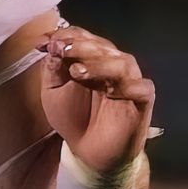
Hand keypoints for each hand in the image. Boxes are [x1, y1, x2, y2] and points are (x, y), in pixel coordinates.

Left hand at [32, 23, 156, 172]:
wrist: (89, 152)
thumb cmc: (72, 119)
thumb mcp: (53, 92)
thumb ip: (53, 68)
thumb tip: (52, 43)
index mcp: (92, 59)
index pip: (84, 37)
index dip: (65, 36)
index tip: (44, 42)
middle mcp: (112, 65)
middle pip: (103, 46)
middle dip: (80, 45)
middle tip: (61, 50)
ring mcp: (130, 82)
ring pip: (123, 62)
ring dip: (100, 63)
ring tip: (77, 71)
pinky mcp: (143, 101)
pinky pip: (143, 87)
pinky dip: (129, 86)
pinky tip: (111, 91)